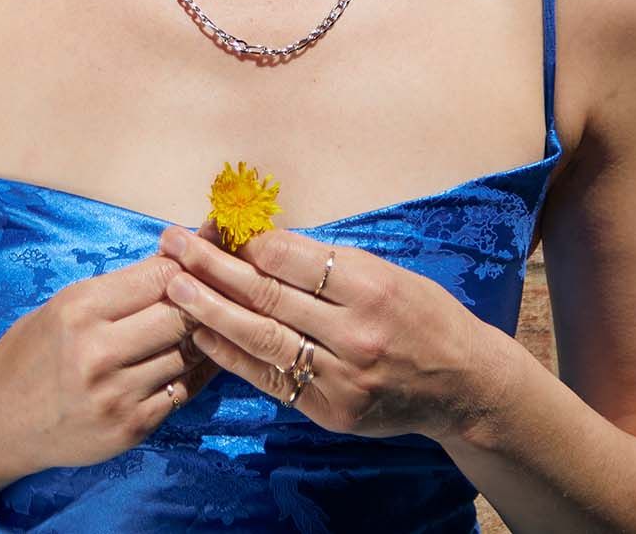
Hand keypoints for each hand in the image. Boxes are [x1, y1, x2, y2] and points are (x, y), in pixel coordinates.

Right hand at [0, 250, 221, 469]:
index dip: (185, 268)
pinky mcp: (130, 427)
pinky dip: (193, 373)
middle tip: (208, 297)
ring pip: (188, 353)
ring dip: (200, 339)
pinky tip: (193, 361)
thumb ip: (120, 288)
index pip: (160, 276)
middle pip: (181, 315)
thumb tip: (178, 258)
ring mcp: (116, 394)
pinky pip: (182, 392)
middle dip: (199, 303)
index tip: (195, 267)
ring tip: (206, 327)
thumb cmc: (32, 353)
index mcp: (80, 309)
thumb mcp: (64, 305)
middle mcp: (98, 351)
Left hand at [155, 221, 509, 443]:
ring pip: (262, 339)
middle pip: (268, 296)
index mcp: (372, 287)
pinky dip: (233, 356)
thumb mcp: (386, 272)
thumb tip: (260, 240)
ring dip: (211, 311)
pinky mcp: (332, 410)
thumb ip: (327, 263)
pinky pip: (271, 379)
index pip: (292, 260)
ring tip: (175, 287)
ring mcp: (342, 377)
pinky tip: (203, 336)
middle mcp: (356, 333)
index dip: (246, 242)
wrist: (463, 383)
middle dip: (212, 267)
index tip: (212, 226)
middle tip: (172, 244)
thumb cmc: (422, 314)